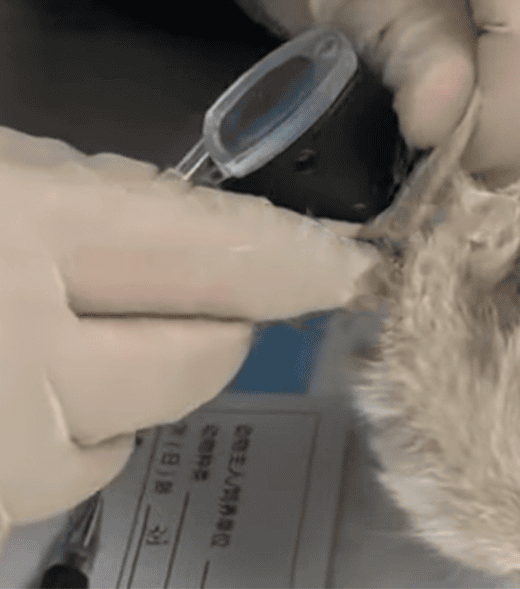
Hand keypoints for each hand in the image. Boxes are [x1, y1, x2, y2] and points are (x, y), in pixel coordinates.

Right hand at [0, 126, 371, 538]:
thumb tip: (197, 224)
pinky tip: (22, 392)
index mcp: (36, 227)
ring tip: (70, 340)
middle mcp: (26, 348)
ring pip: (138, 431)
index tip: (356, 268)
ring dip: (140, 385)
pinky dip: (72, 434)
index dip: (302, 262)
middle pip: (201, 357)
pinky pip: (69, 478)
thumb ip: (98, 192)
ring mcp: (5, 445)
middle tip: (203, 296)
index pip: (217, 252)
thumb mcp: (2, 169)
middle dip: (227, 325)